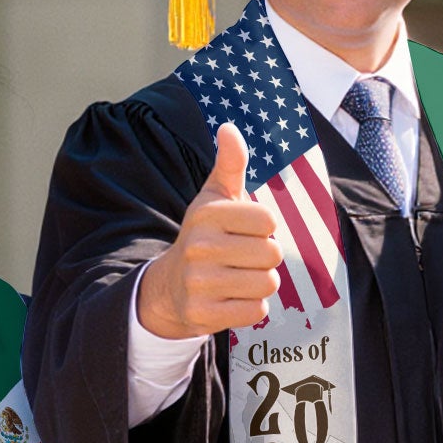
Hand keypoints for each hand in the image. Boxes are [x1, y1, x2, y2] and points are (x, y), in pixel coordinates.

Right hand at [135, 123, 284, 339]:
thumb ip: (230, 164)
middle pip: (272, 253)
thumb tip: (229, 127)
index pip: (269, 220)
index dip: (265, 228)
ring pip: (267, 283)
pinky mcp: (204, 314)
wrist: (170, 286)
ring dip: (261, 282)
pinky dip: (252, 307)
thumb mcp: (214, 198)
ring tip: (239, 277)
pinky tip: (232, 298)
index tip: (244, 231)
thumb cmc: (204, 236)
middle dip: (265, 257)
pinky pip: (257, 312)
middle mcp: (200, 246)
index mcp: (207, 214)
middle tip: (243, 258)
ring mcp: (200, 283)